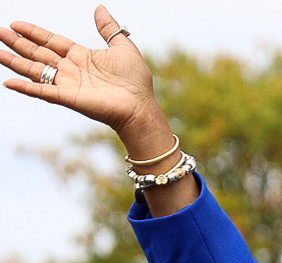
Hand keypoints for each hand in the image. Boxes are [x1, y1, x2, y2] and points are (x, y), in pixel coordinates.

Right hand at [0, 6, 158, 137]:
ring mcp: (68, 84)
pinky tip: (9, 82)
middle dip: (18, 43)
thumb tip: (99, 8)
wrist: (140, 105)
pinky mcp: (68, 98)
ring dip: (15, 62)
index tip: (16, 24)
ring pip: (35, 70)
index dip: (34, 33)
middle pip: (38, 53)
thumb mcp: (122, 47)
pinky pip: (43, 91)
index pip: (51, 41)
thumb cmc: (136, 80)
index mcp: (81, 56)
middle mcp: (71, 70)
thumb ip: (108, 28)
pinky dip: (26, 87)